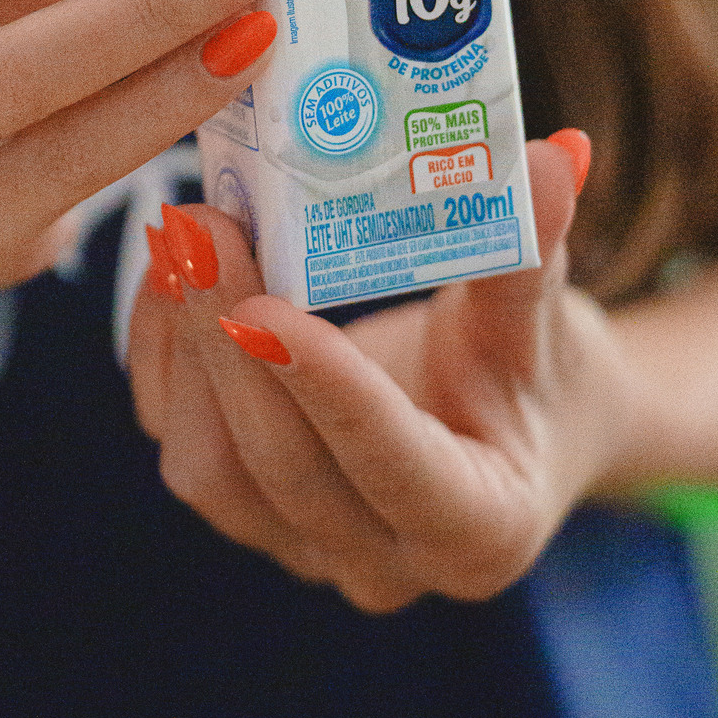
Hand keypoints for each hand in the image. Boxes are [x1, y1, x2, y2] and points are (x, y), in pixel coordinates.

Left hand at [129, 134, 632, 610]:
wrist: (510, 429)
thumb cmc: (538, 374)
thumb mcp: (547, 321)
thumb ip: (534, 252)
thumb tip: (556, 155)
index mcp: (480, 529)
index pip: (398, 470)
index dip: (333, 394)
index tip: (271, 306)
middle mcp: (381, 562)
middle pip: (284, 470)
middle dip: (231, 346)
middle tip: (204, 228)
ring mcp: (302, 546)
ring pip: (212, 469)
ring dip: (185, 350)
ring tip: (180, 236)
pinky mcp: (244, 511)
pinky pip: (178, 442)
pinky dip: (161, 357)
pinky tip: (163, 269)